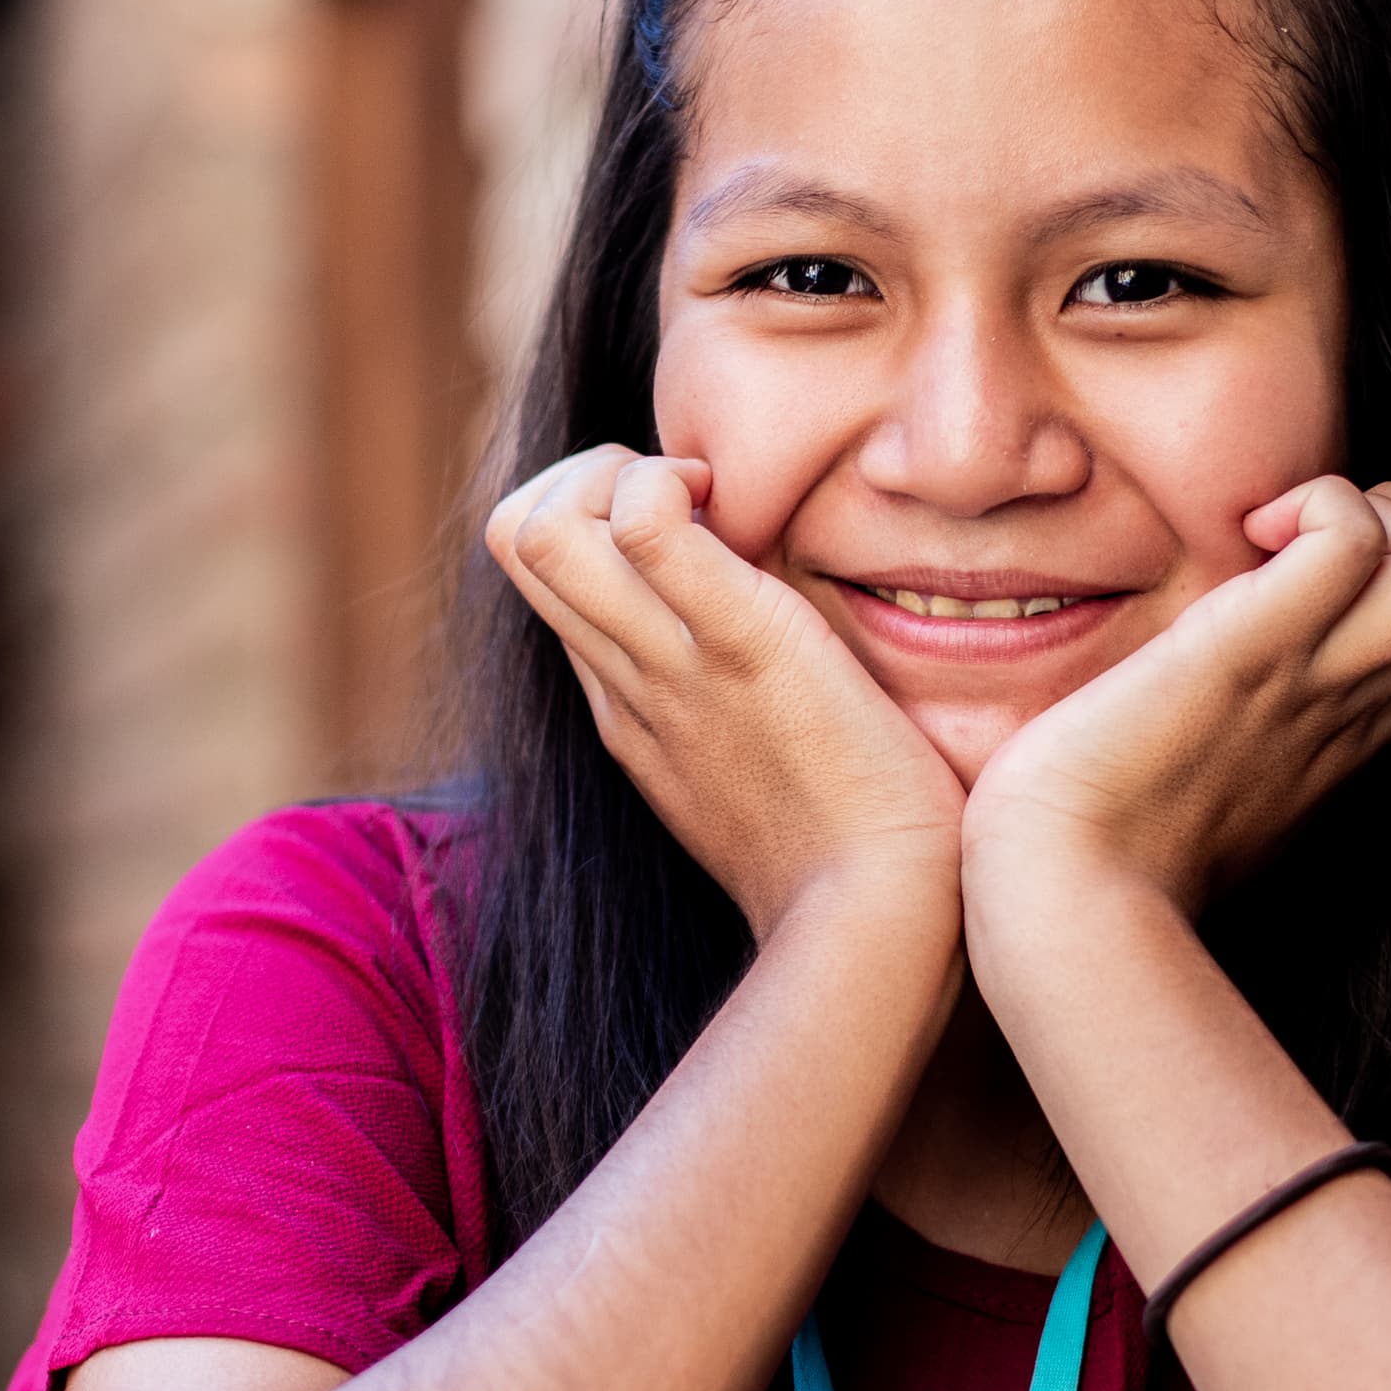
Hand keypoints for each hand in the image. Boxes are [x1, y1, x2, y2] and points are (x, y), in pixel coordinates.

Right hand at [487, 447, 965, 938]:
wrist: (878, 917)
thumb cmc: (853, 855)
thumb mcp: (757, 781)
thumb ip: (734, 713)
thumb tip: (765, 657)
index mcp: (628, 710)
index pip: (544, 575)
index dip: (596, 514)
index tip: (692, 526)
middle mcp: (625, 682)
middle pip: (513, 537)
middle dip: (584, 474)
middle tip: (691, 495)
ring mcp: (668, 665)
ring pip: (540, 529)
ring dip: (614, 473)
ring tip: (706, 498)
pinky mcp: (737, 644)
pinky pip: (643, 528)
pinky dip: (665, 484)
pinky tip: (735, 507)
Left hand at [961, 478, 1390, 915]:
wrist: (1062, 897)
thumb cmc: (1095, 852)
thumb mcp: (1195, 786)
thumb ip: (1226, 736)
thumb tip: (1180, 684)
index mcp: (1342, 738)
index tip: (1300, 571)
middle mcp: (1352, 708)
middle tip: (1298, 541)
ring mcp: (1315, 681)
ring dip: (1387, 512)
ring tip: (1280, 537)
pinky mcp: (1253, 651)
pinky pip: (1355, 539)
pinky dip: (1317, 505)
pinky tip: (1242, 536)